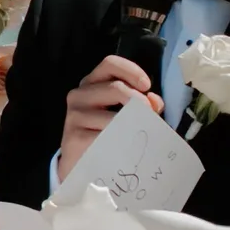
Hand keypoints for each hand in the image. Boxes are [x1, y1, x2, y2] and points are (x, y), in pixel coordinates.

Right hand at [56, 54, 160, 182]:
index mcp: (91, 84)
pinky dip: (121, 141)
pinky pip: (106, 135)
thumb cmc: (104, 134)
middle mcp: (79, 95)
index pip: (110, 64)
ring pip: (113, 114)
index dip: (131, 70)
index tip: (147, 86)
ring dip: (132, 124)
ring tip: (139, 135)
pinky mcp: (74, 137)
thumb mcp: (122, 113)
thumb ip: (140, 103)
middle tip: (151, 115)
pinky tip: (124, 148)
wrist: (80, 165)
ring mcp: (74, 116)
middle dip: (139, 101)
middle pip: (116, 87)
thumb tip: (154, 102)